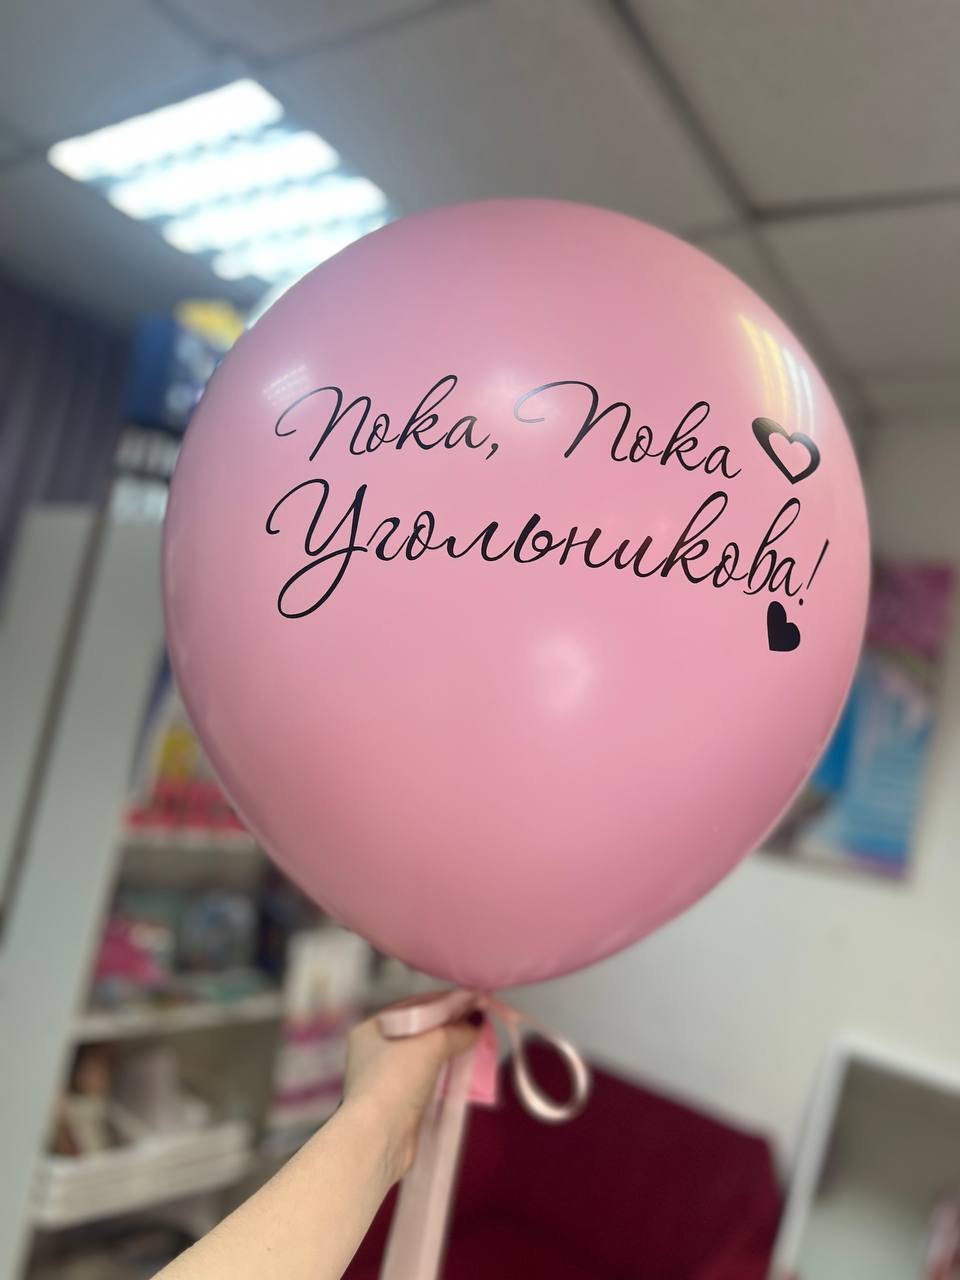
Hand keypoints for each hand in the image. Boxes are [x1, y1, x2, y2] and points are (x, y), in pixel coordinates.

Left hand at [342, 1010, 479, 1183]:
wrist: (379, 1137)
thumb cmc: (397, 1079)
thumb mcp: (430, 1044)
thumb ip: (457, 1030)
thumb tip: (477, 1023)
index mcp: (372, 1028)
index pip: (415, 1006)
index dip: (445, 1003)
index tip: (474, 1002)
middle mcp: (374, 1050)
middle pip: (421, 1032)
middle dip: (450, 1028)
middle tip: (479, 1024)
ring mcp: (385, 1078)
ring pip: (425, 1057)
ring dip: (449, 1052)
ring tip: (476, 1045)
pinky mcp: (398, 1103)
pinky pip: (427, 1080)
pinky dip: (444, 1075)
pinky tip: (463, 1071)